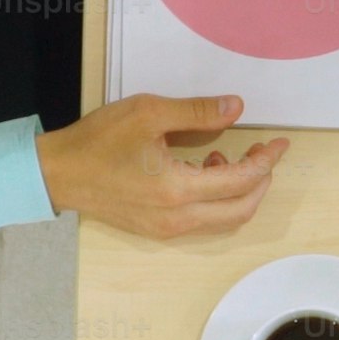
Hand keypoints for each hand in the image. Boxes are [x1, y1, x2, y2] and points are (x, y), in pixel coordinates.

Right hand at [35, 92, 289, 240]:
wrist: (58, 174)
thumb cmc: (99, 141)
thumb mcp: (148, 113)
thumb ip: (197, 112)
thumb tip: (236, 108)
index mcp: (178, 190)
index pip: (241, 180)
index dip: (267, 161)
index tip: (280, 143)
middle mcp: (177, 218)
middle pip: (241, 210)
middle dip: (261, 180)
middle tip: (262, 152)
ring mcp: (167, 229)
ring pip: (224, 220)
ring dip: (238, 192)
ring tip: (226, 156)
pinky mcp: (156, 231)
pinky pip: (203, 221)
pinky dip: (216, 200)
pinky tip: (203, 169)